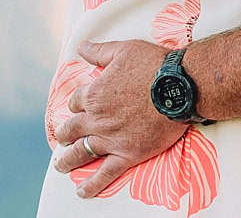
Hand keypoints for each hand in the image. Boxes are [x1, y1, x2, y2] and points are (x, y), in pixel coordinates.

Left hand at [50, 38, 185, 196]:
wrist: (180, 86)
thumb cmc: (153, 65)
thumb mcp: (123, 50)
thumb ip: (99, 52)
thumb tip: (81, 48)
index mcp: (94, 94)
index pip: (75, 102)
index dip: (77, 104)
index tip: (80, 106)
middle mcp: (97, 119)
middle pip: (72, 129)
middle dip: (64, 134)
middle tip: (61, 138)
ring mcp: (111, 139)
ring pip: (82, 152)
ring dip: (68, 160)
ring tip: (61, 166)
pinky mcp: (128, 154)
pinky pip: (105, 173)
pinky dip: (92, 184)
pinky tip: (82, 191)